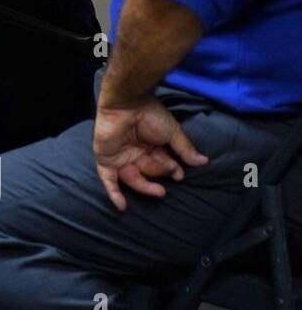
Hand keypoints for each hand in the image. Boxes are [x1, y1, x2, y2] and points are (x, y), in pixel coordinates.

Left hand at [93, 94, 207, 211]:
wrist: (127, 103)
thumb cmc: (150, 114)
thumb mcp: (171, 132)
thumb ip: (184, 149)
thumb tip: (204, 161)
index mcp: (150, 146)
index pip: (162, 164)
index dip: (171, 170)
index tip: (179, 174)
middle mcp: (135, 153)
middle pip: (148, 172)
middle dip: (159, 174)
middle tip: (170, 175)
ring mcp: (120, 156)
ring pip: (132, 178)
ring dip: (144, 187)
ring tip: (158, 191)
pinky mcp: (106, 158)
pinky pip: (108, 179)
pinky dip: (114, 193)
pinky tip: (121, 206)